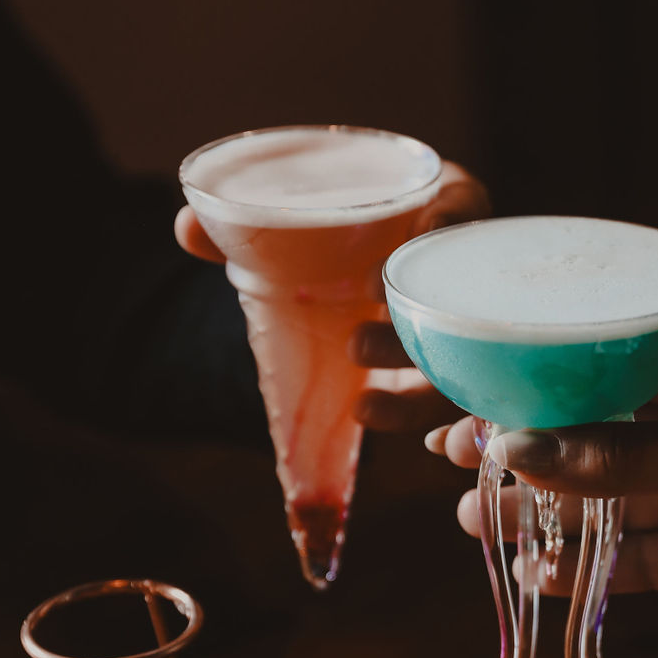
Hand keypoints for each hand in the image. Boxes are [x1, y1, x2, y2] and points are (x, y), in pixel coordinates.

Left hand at [175, 159, 489, 434]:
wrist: (348, 282)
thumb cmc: (336, 236)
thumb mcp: (299, 227)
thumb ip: (246, 225)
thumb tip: (186, 228)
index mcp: (440, 208)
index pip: (462, 208)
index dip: (439, 231)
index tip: (385, 268)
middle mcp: (465, 269)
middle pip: (467, 298)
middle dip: (419, 330)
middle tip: (355, 344)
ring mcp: (469, 328)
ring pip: (471, 366)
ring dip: (425, 394)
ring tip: (365, 409)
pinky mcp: (461, 377)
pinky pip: (469, 408)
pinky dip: (444, 432)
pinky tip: (424, 449)